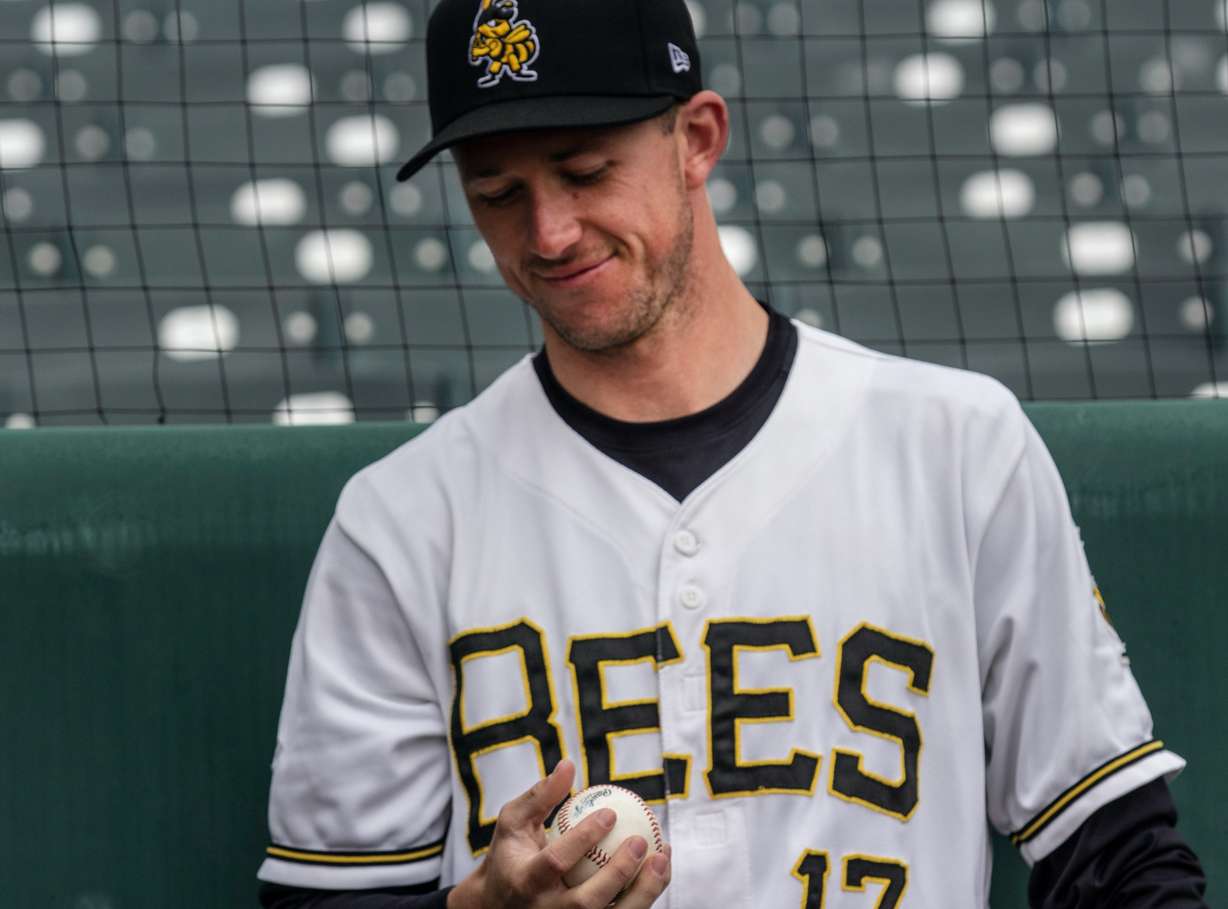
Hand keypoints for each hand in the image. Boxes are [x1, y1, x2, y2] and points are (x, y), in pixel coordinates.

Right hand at [448, 759, 671, 908]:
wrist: (499, 905)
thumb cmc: (510, 855)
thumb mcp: (513, 822)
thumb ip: (540, 795)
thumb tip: (569, 765)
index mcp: (525, 881)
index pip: (555, 862)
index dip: (584, 838)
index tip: (610, 812)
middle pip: (586, 902)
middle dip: (618, 872)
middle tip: (641, 841)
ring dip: (643, 892)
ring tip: (662, 857)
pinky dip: (645, 896)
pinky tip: (661, 869)